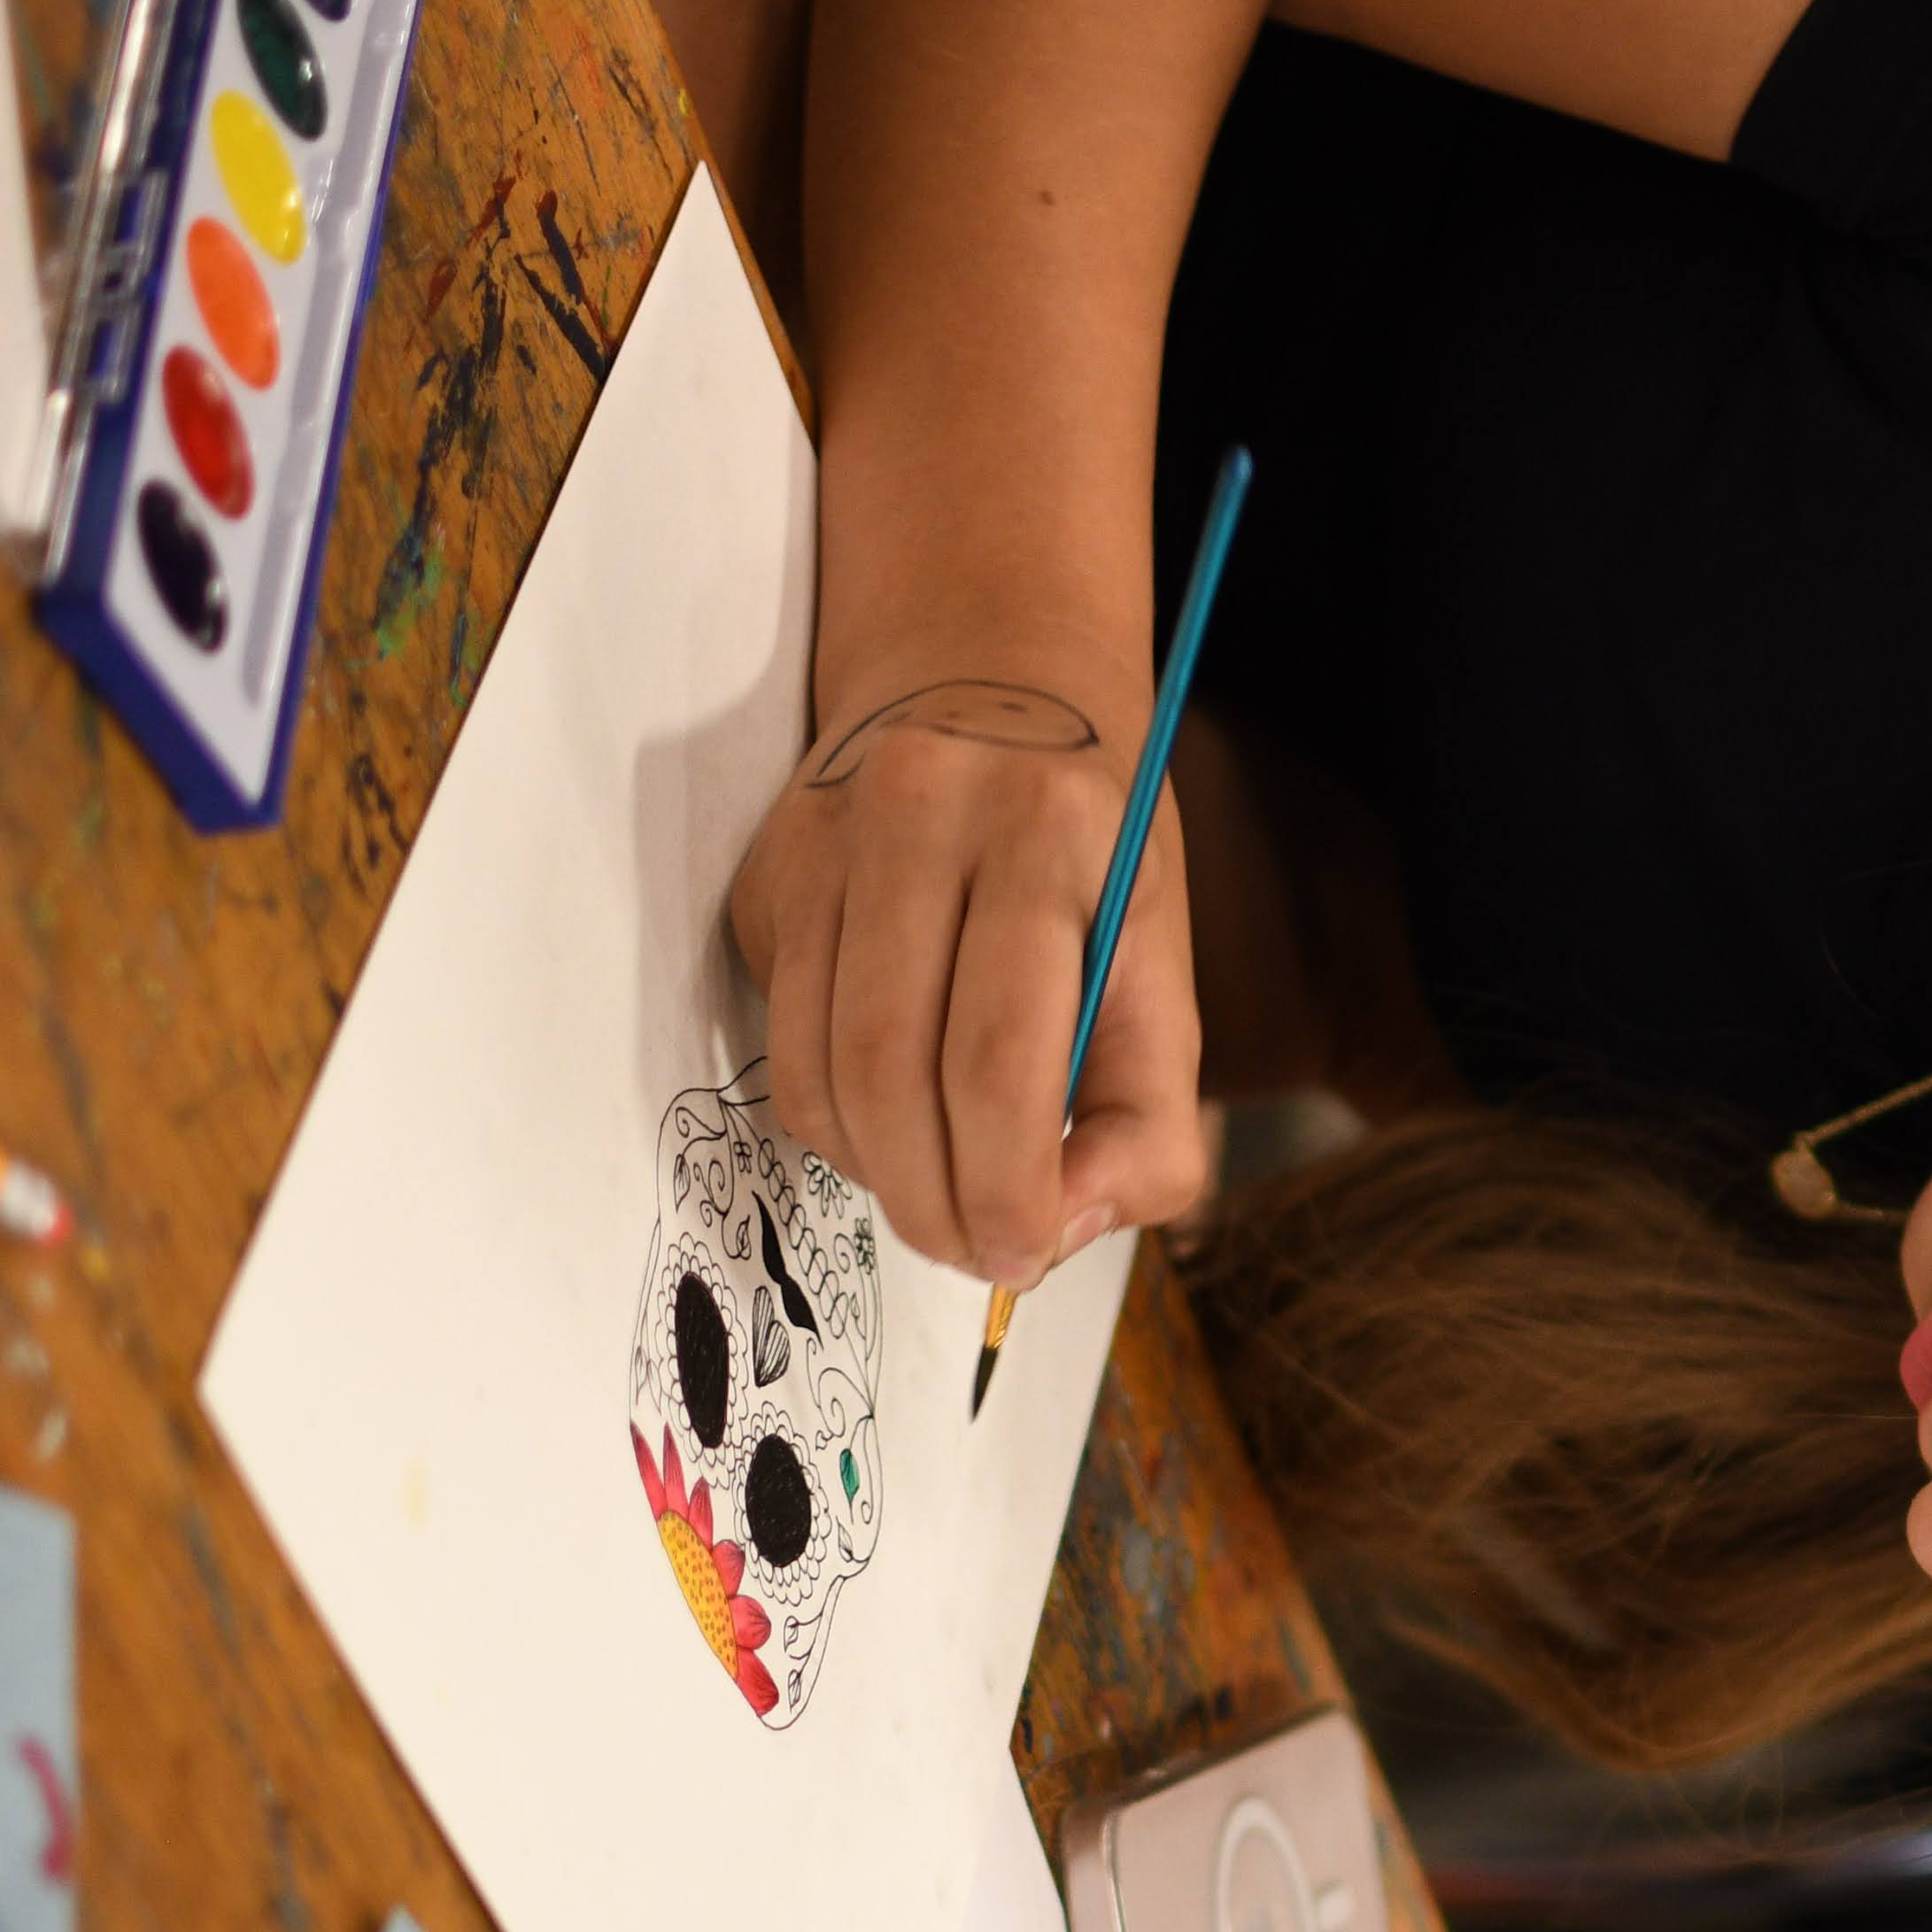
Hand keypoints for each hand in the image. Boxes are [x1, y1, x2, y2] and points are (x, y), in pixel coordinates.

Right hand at [727, 675, 1210, 1280]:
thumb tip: (1059, 1227)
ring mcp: (827, 839)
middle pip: (897, 1076)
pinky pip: (785, 1049)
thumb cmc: (1091, 847)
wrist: (986, 678)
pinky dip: (840, 1122)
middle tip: (979, 1252)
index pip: (1003, 1060)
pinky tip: (898, 1116)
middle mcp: (924, 814)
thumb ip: (1149, 1114)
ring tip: (944, 1194)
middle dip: (939, 1204)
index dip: (1009, 1191)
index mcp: (1052, 830)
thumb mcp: (1162, 956)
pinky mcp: (769, 874)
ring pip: (824, 1076)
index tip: (1028, 1252)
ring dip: (883, 1176)